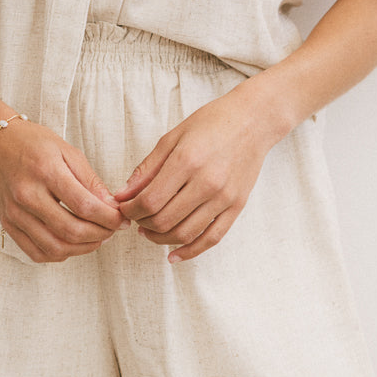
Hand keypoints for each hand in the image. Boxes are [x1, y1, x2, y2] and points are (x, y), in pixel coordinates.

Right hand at [0, 117, 127, 263]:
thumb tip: (111, 206)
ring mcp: (14, 213)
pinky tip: (72, 243)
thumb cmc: (33, 143)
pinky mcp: (7, 224)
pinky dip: (59, 254)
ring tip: (96, 238)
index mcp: (45, 171)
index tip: (121, 219)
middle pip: (71, 230)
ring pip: (55, 247)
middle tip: (112, 230)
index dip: (108, 218)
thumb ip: (89, 179)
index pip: (84, 205)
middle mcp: (27, 194)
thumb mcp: (66, 150)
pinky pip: (36, 252)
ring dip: (82, 248)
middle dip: (100, 234)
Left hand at [114, 82, 282, 261]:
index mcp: (187, 161)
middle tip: (135, 218)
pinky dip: (190, 251)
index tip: (124, 207)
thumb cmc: (211, 123)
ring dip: (160, 239)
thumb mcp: (173, 137)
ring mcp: (224, 197)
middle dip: (143, 224)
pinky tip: (174, 255)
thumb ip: (147, 168)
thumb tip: (123, 194)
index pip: (150, 200)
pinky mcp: (237, 206)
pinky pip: (211, 238)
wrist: (253, 121)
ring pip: (185, 233)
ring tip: (149, 232)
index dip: (131, 209)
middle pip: (165, 220)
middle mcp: (207, 182)